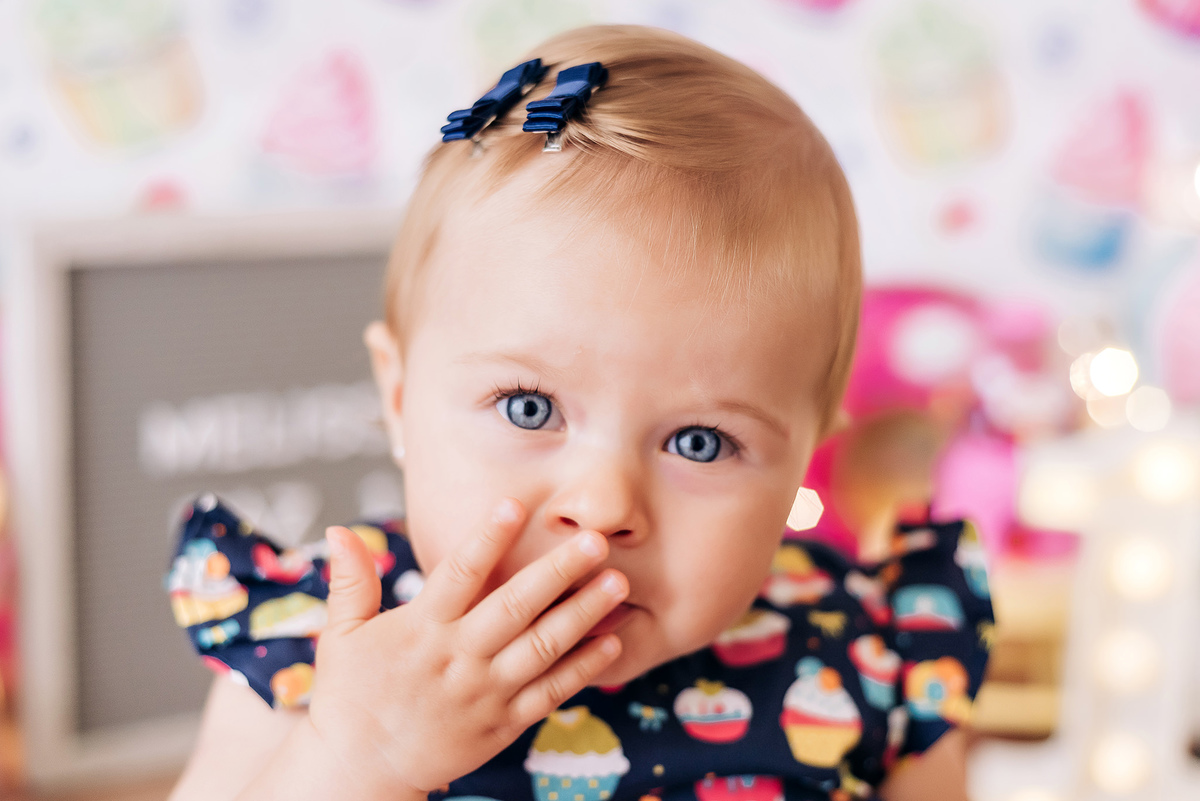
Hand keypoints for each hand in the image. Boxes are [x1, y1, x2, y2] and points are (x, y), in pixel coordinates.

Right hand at [306, 498, 627, 796]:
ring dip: (583, 615)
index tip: (517, 505)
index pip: (460, 573)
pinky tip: (612, 643)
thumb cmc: (351, 697)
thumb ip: (351, 582)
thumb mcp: (342, 637)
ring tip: (617, 584)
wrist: (361, 772)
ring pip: (542, 648)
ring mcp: (485, 692)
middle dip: (559, 571)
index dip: (489, 537)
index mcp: (421, 629)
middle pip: (515, 606)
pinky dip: (583, 669)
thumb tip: (337, 529)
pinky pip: (550, 693)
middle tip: (596, 541)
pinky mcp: (503, 723)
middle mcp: (458, 657)